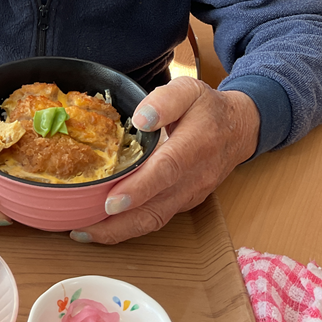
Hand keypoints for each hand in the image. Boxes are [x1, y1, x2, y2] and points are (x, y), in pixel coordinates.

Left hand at [70, 77, 259, 244]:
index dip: (139, 189)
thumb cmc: (209, 108)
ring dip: (119, 231)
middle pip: (156, 208)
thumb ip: (165, 100)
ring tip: (83, 232)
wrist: (240, 130)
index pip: (166, 171)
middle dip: (118, 223)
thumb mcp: (189, 89)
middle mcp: (194, 178)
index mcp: (195, 145)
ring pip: (154, 220)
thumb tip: (141, 118)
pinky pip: (156, 218)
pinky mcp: (184, 203)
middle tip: (81, 227)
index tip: (111, 202)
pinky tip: (103, 225)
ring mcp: (190, 194)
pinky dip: (129, 227)